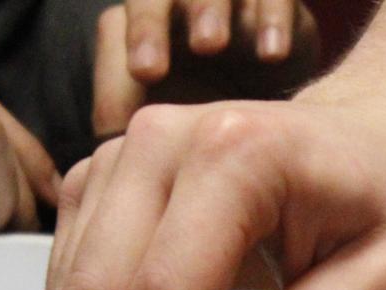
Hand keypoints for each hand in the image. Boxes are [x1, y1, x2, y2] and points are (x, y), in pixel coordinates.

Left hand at [91, 0, 320, 136]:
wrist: (290, 129)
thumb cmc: (216, 134)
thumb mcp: (174, 146)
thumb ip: (134, 151)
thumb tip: (95, 175)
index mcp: (145, 41)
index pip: (119, 27)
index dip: (124, 50)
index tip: (142, 77)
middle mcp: (181, 13)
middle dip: (149, 27)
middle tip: (151, 67)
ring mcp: (229, 2)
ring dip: (207, 9)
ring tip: (210, 45)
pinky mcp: (276, 3)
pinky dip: (272, 18)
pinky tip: (273, 55)